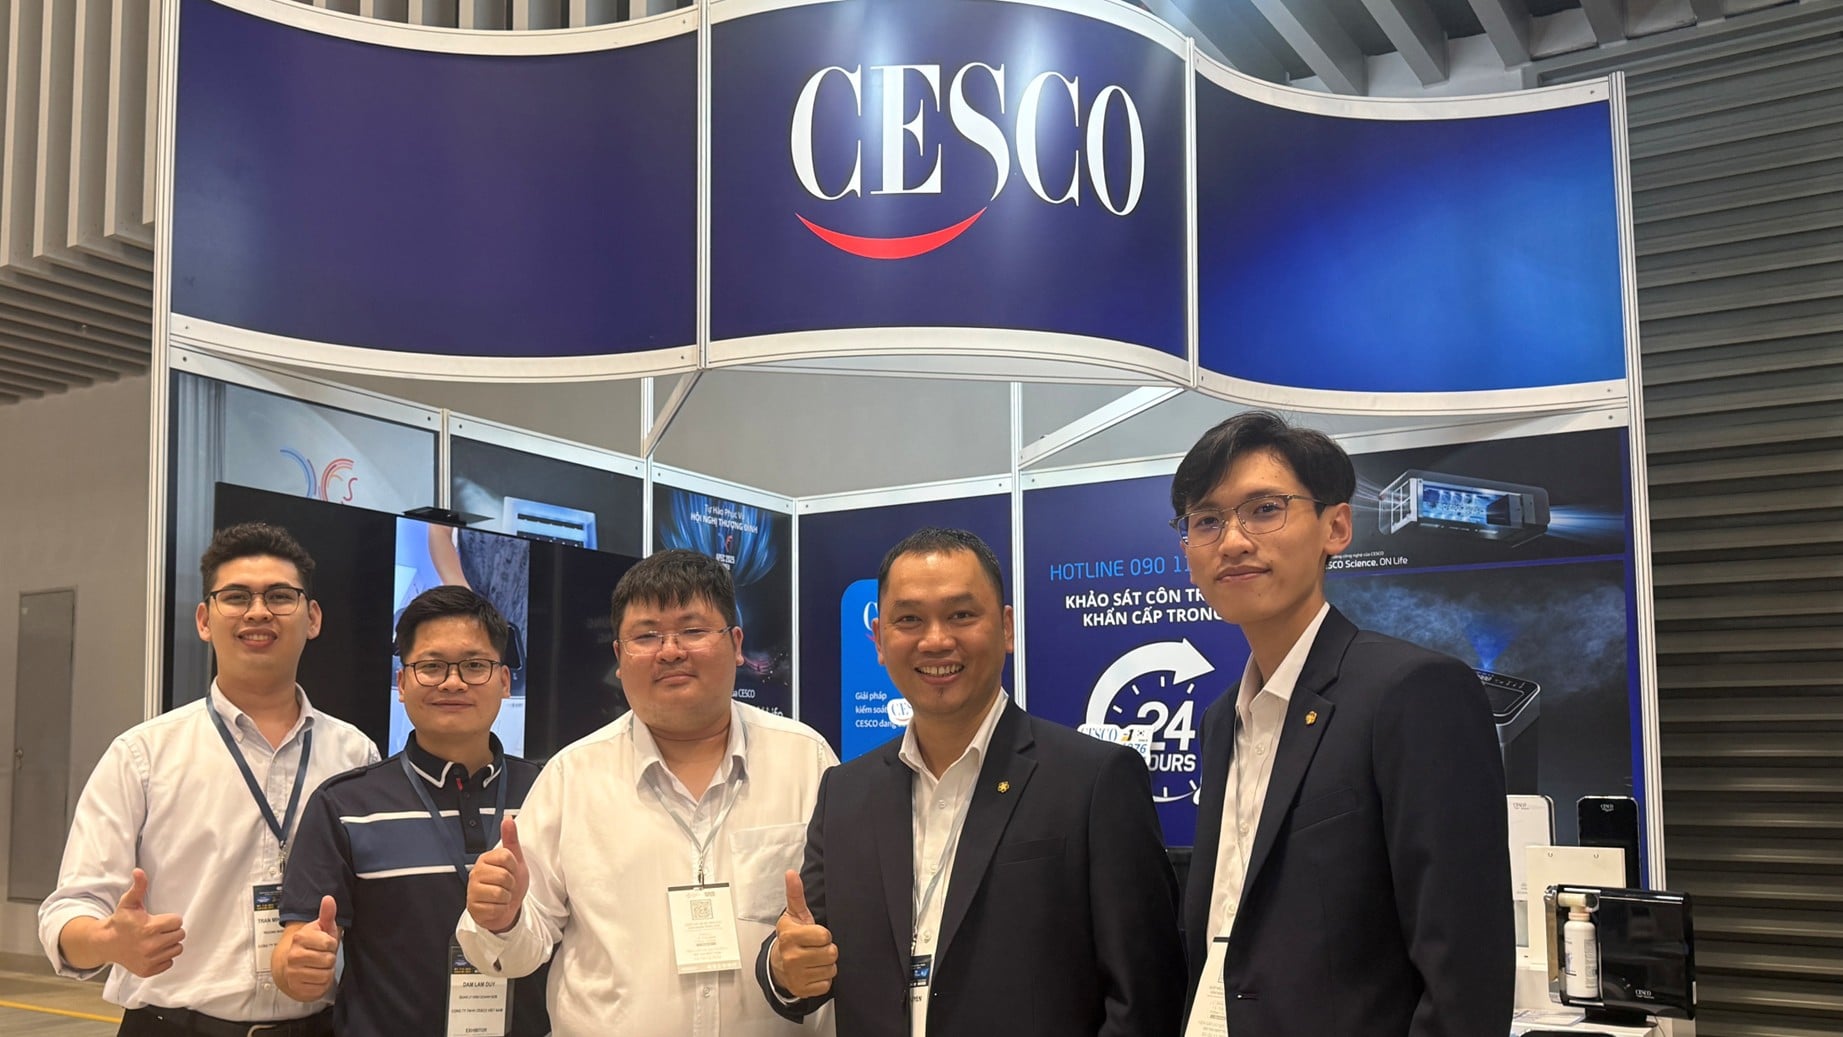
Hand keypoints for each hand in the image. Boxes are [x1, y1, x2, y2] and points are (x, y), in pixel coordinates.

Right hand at [105, 869, 185, 976]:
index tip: (159, 920)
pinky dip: (163, 957)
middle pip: (179, 936)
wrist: (106, 943)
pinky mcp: (147, 971)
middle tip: (157, 930)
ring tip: (155, 940)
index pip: (178, 922)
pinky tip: (152, 951)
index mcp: (149, 928)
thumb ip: (138, 887)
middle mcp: (150, 946)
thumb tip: (139, 871)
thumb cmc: (121, 921)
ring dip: (169, 944)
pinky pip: (169, 963)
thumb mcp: (129, 902)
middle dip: (170, 931)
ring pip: (176, 949)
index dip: (170, 919)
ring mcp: (149, 960)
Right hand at [275, 897, 340, 1000]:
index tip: (325, 944)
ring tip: (318, 967)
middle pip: (328, 960)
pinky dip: (321, 985)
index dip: (331, 944)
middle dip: (329, 959)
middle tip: (321, 957)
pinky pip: (320, 988)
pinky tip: (314, 978)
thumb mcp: (321, 928)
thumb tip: (329, 899)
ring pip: (325, 975)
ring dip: (326, 972)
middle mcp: (294, 955)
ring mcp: (293, 973)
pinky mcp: (296, 988)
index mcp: (300, 938)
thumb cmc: (311, 945)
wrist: (290, 965)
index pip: (329, 943)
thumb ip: (327, 914)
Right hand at [466, 816, 527, 933]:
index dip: (514, 866)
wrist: (506, 908)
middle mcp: (475, 873)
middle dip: (511, 884)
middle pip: (504, 876)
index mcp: (485, 859)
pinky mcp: (473, 908)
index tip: (511, 871)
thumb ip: (511, 839)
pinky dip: (500, 909)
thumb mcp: (515, 859)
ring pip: (500, 893)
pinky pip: (495, 908)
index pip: (507, 857)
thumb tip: (508, 818)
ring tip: (502, 896)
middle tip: (506, 886)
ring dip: (506, 898)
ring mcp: (472, 891)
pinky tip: (496, 906)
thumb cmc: (509, 883)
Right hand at [770, 870, 836, 997]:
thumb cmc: (792, 937)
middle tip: (816, 948)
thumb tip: (791, 873)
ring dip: (826, 965)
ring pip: (831, 970)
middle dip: (827, 950)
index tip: (815, 935)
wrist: (778, 965)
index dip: (824, 935)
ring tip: (815, 960)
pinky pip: (826, 985)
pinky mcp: (802, 990)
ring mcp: (796, 976)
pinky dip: (823, 979)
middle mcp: (791, 957)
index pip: (824, 936)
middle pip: (831, 953)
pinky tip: (813, 972)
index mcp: (790, 936)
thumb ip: (795, 894)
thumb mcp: (794, 915)